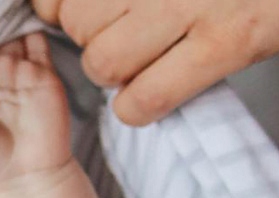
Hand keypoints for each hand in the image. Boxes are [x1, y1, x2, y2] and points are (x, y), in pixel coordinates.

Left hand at [31, 0, 278, 124]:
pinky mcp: (223, 44)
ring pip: (103, 62)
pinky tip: (145, 95)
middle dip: (89, 35)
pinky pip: (146, 98)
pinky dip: (136, 107)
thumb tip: (55, 4)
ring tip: (138, 60)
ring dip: (113, 71)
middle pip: (78, 24)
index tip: (66, 9)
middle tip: (120, 32)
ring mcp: (192, 6)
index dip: (57, 5)